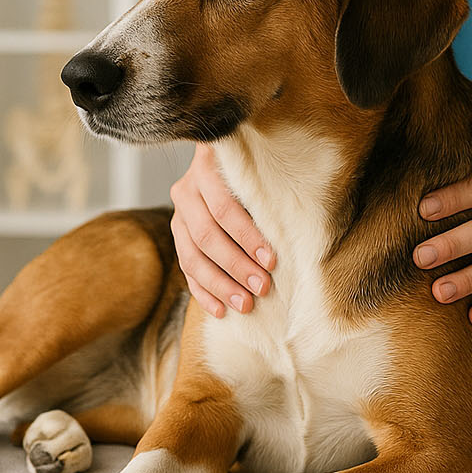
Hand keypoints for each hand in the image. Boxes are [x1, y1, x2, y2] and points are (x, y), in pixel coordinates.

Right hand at [169, 144, 272, 317]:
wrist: (227, 163)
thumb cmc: (258, 170)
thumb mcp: (264, 171)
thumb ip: (269, 192)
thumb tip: (294, 229)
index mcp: (207, 167)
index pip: (224, 208)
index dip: (248, 237)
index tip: (272, 261)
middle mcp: (186, 190)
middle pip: (206, 235)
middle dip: (236, 266)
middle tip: (262, 287)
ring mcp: (178, 215)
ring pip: (192, 257)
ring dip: (220, 285)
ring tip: (245, 304)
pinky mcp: (177, 236)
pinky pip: (185, 269)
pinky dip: (204, 292)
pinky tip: (221, 309)